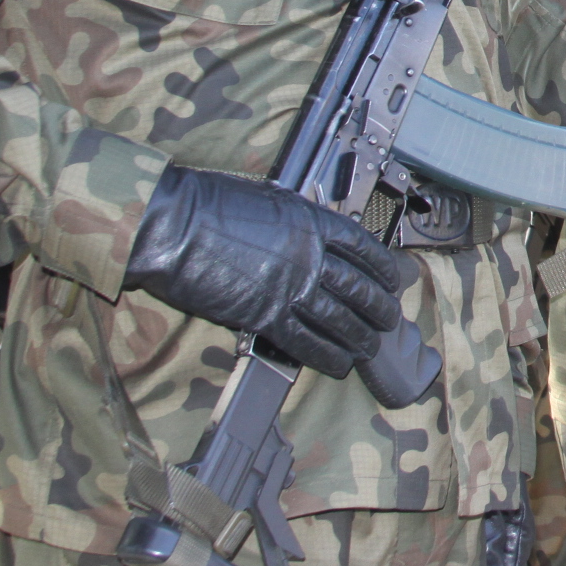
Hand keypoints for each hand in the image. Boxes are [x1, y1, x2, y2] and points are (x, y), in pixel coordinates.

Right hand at [124, 165, 405, 378]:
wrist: (172, 224)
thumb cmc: (208, 204)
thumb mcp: (267, 200)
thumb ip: (292, 219)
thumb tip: (304, 231)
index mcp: (311, 222)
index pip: (362, 248)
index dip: (382, 268)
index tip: (392, 280)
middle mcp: (309, 255)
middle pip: (358, 287)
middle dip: (378, 309)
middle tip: (388, 321)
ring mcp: (290, 286)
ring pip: (339, 319)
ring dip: (359, 338)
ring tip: (369, 348)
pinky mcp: (264, 315)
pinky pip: (305, 342)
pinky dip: (326, 356)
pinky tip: (338, 365)